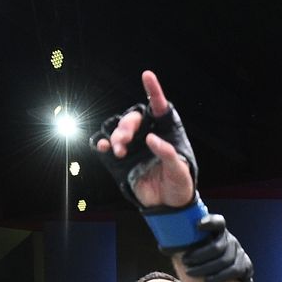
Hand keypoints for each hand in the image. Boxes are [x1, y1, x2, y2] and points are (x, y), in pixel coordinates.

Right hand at [93, 71, 195, 208]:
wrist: (169, 205)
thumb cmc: (180, 184)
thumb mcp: (179, 170)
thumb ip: (167, 154)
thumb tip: (150, 139)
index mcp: (165, 133)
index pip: (159, 107)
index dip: (153, 91)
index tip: (147, 76)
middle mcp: (147, 136)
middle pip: (133, 119)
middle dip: (126, 125)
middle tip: (125, 140)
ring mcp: (133, 147)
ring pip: (118, 130)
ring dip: (115, 135)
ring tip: (119, 149)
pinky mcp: (120, 161)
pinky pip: (106, 147)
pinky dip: (101, 144)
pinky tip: (102, 147)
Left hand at [174, 213, 255, 281]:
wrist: (229, 278)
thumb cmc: (208, 261)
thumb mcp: (199, 250)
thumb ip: (186, 245)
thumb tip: (165, 247)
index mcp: (219, 233)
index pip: (218, 222)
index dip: (210, 222)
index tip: (198, 225)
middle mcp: (231, 240)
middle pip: (218, 246)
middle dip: (200, 255)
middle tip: (185, 261)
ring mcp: (240, 253)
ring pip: (225, 260)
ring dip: (206, 267)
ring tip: (190, 273)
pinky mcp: (245, 266)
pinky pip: (233, 271)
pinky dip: (219, 277)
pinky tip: (207, 281)